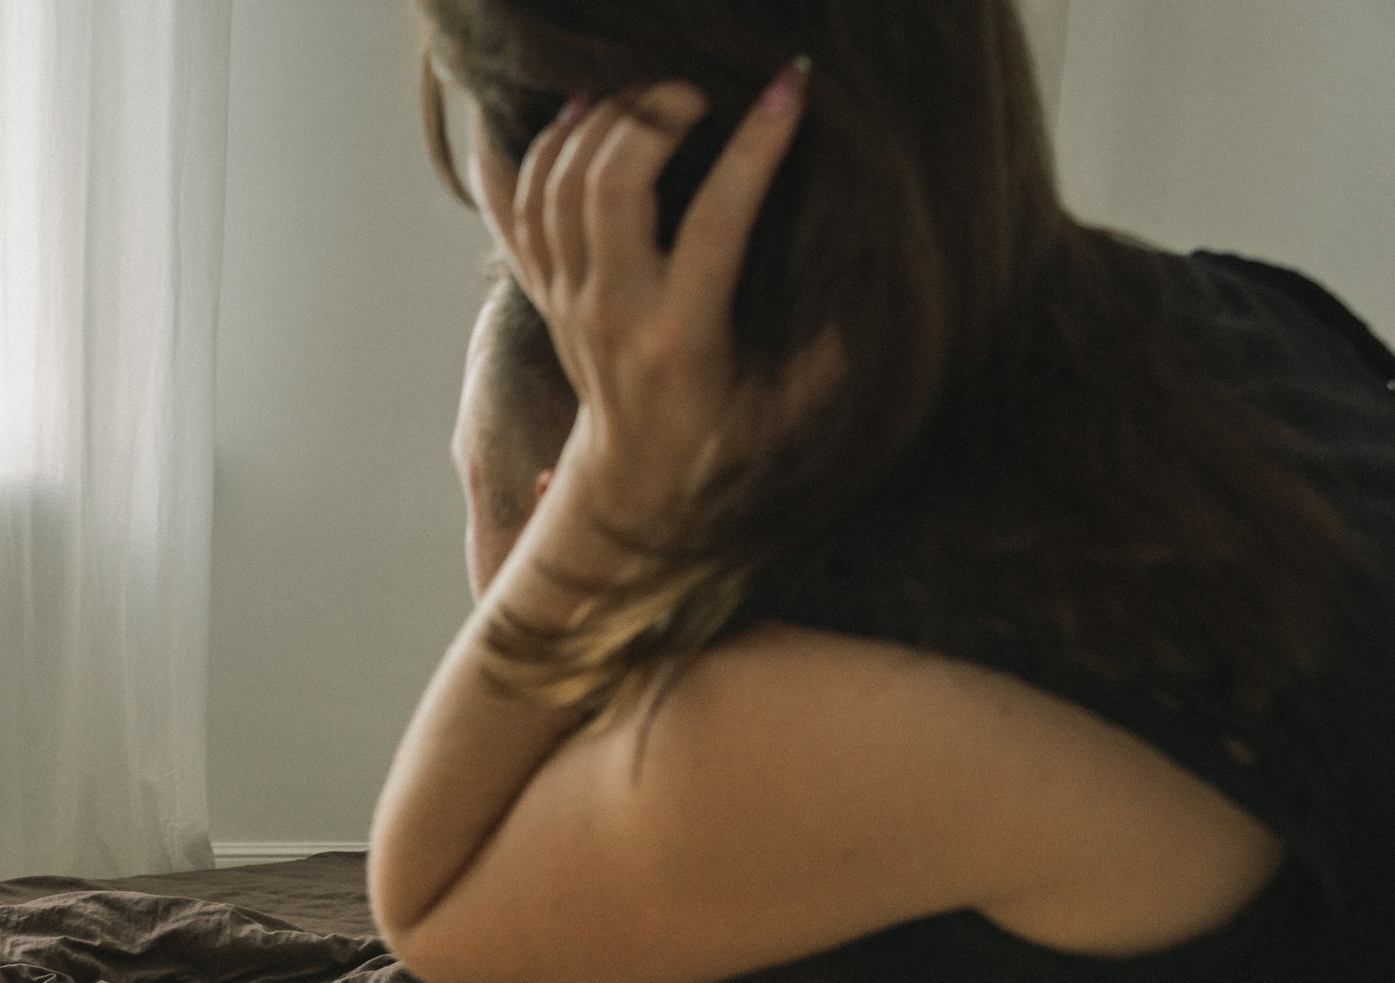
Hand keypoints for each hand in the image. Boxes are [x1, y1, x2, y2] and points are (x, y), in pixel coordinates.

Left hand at [491, 62, 808, 550]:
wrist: (633, 479)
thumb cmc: (720, 441)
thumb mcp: (785, 413)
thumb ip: (828, 358)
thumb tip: (875, 286)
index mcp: (681, 336)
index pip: (716, 220)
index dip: (755, 147)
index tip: (791, 90)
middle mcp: (614, 309)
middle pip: (611, 184)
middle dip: (655, 116)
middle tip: (699, 92)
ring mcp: (568, 298)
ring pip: (560, 185)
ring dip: (600, 122)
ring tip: (648, 92)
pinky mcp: (545, 291)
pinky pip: (519, 206)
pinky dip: (539, 149)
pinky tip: (578, 114)